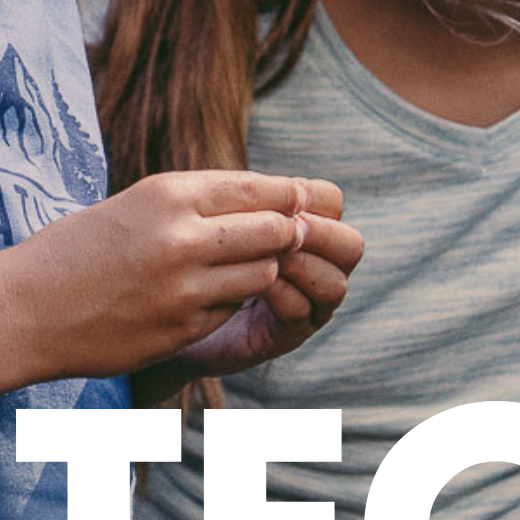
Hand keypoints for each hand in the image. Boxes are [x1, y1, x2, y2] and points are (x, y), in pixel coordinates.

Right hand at [0, 171, 316, 378]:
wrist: (27, 308)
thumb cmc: (80, 248)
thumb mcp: (136, 203)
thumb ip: (196, 201)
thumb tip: (268, 199)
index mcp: (169, 193)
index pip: (260, 188)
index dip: (290, 196)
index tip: (301, 202)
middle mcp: (182, 236)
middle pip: (275, 230)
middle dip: (286, 235)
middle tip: (286, 239)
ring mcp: (184, 287)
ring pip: (264, 274)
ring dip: (261, 271)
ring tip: (239, 269)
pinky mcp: (182, 328)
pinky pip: (232, 310)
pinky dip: (229, 303)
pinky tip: (203, 298)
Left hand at [156, 178, 362, 381]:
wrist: (168, 306)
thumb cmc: (191, 252)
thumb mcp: (217, 218)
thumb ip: (247, 201)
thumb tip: (274, 184)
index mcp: (303, 229)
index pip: (333, 204)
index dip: (315, 198)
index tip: (283, 198)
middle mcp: (315, 266)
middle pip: (350, 246)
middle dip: (321, 234)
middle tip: (288, 229)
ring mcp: (306, 304)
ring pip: (334, 283)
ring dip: (302, 264)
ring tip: (266, 256)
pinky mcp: (285, 334)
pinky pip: (302, 312)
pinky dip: (281, 294)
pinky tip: (251, 283)